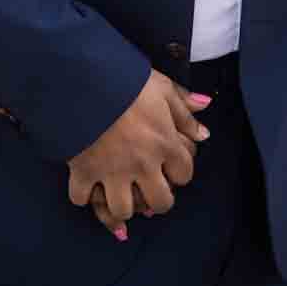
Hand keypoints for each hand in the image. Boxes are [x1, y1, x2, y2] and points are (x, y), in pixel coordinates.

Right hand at [67, 70, 209, 239]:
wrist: (82, 75)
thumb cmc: (124, 78)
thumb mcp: (160, 87)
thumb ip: (183, 111)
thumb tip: (205, 133)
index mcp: (165, 143)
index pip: (185, 174)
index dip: (179, 172)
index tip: (169, 166)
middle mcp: (143, 164)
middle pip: (160, 203)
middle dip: (156, 201)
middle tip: (146, 189)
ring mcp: (112, 171)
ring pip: (123, 209)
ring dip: (122, 205)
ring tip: (118, 194)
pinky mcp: (82, 170)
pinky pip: (81, 199)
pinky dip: (82, 196)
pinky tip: (86, 188)